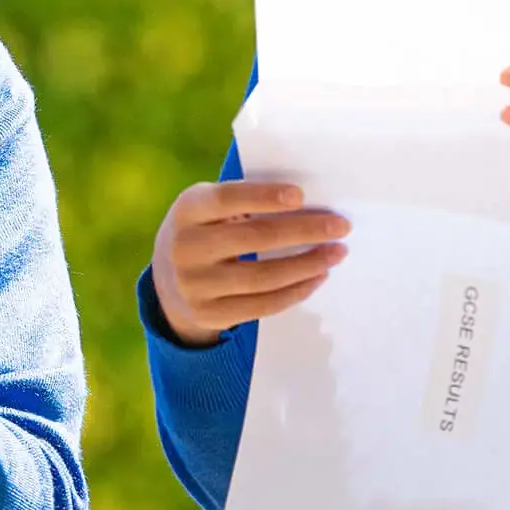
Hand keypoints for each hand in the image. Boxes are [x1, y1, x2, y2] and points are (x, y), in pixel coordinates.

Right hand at [150, 181, 349, 346]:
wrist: (168, 279)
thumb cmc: (205, 230)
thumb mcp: (208, 208)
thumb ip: (243, 203)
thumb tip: (309, 207)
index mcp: (187, 210)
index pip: (226, 199)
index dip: (263, 197)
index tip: (301, 196)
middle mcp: (185, 248)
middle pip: (253, 238)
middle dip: (304, 231)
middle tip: (341, 226)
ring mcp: (195, 285)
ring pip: (262, 277)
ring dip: (307, 264)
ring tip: (336, 253)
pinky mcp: (209, 314)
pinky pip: (262, 306)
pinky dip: (296, 291)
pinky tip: (317, 277)